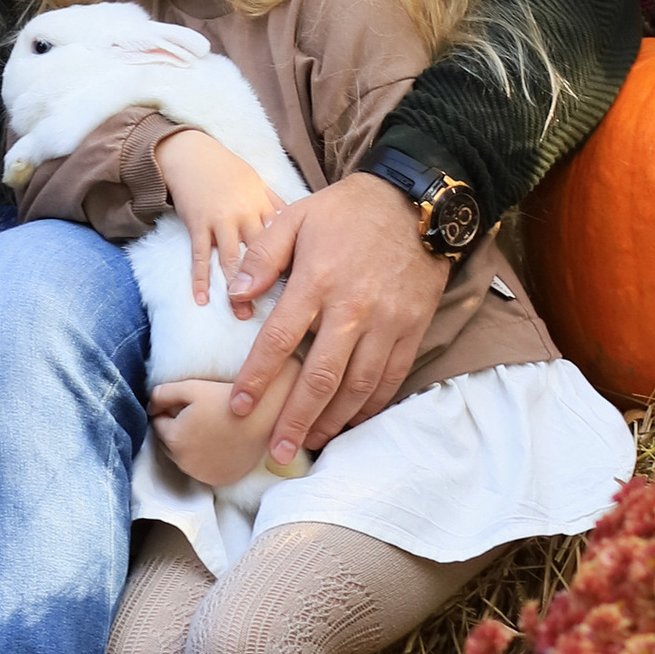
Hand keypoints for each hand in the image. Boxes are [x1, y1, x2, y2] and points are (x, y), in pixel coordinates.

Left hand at [150, 368, 306, 489]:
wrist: (263, 417)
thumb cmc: (226, 398)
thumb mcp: (190, 387)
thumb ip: (162, 394)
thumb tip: (148, 406)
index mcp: (173, 438)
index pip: (158, 423)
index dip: (170, 410)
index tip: (189, 404)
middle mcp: (184, 462)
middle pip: (170, 443)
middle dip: (178, 430)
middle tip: (200, 415)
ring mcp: (202, 474)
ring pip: (185, 458)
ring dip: (191, 446)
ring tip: (210, 429)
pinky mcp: (218, 480)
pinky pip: (203, 470)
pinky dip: (206, 460)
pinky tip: (219, 445)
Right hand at [153, 126, 280, 304]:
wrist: (191, 153)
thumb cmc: (226, 169)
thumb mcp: (257, 182)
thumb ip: (274, 205)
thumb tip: (295, 223)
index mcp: (263, 205)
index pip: (284, 238)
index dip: (294, 263)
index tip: (302, 288)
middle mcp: (245, 214)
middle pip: (262, 253)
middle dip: (269, 282)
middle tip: (277, 313)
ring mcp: (220, 220)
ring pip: (232, 259)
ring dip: (238, 288)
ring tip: (243, 314)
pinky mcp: (197, 224)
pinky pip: (200, 255)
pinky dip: (200, 278)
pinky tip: (202, 299)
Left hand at [224, 171, 439, 461]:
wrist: (419, 202)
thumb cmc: (349, 211)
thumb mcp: (297, 217)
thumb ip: (263, 256)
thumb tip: (236, 296)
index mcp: (317, 280)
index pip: (279, 340)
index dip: (257, 378)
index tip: (238, 406)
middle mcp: (353, 308)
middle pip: (320, 377)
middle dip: (295, 419)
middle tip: (276, 451)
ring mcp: (387, 323)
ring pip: (357, 386)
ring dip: (332, 421)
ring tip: (310, 442)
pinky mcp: (412, 329)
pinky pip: (391, 378)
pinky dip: (370, 406)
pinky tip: (351, 421)